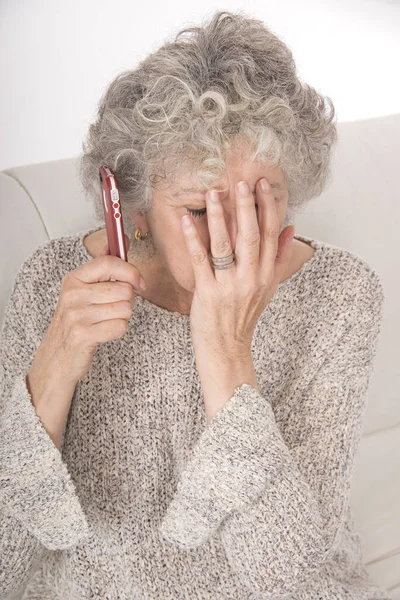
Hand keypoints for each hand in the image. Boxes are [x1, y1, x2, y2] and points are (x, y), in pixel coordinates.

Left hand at [181, 177, 294, 363]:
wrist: (227, 347)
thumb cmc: (245, 315)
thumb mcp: (268, 287)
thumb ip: (278, 256)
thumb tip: (291, 228)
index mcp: (266, 273)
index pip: (270, 234)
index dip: (267, 207)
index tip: (261, 184)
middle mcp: (250, 278)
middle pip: (250, 236)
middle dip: (246, 207)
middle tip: (240, 182)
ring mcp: (228, 285)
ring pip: (224, 246)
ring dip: (218, 218)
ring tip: (213, 193)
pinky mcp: (207, 292)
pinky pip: (200, 261)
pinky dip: (193, 239)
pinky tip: (186, 220)